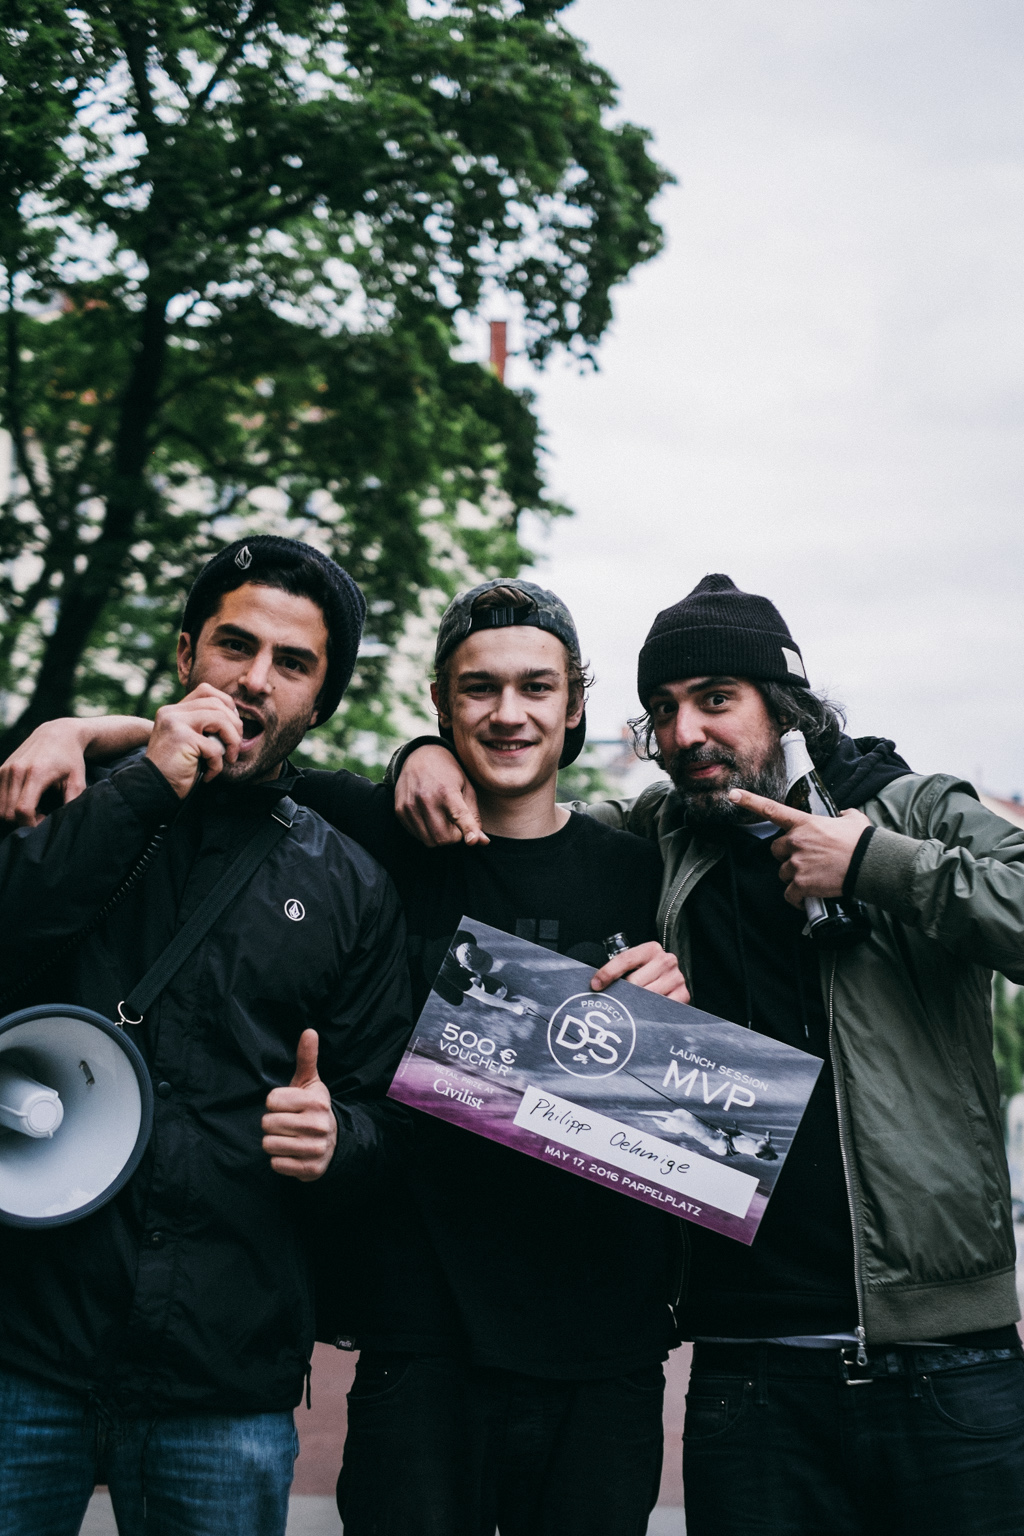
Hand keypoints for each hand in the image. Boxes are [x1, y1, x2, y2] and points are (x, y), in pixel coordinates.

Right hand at [0, 719, 90, 826]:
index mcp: (36, 773)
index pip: (22, 810)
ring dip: (14, 815)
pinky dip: (7, 806)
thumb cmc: (71, 760)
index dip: (31, 824)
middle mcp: (16, 770)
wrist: (57, 735)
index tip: (44, 821)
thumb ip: (71, 803)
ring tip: (34, 808)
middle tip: (41, 815)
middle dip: (23, 822)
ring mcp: (4, 769)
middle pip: (8, 813)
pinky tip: (24, 800)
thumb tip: (62, 824)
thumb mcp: (78, 782)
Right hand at [145, 684, 242, 797]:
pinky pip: (214, 747)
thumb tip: (235, 717)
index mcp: (173, 710)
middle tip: (235, 747)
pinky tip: (208, 774)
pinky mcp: (181, 738)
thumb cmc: (177, 768)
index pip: (207, 691)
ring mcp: (175, 723)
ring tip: (229, 758)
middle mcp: (172, 712)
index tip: (232, 726)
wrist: (153, 789)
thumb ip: (203, 725)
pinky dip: (218, 764)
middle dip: (235, 725)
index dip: (226, 705)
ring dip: (232, 741)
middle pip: (217, 704)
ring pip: (220, 719)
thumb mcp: (189, 739)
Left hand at [262, 1029, 337, 1180]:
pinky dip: (279, 1160)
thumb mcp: (310, 1083)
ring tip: (287, 1137)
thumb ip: (306, 1058)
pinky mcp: (311, 1169)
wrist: (333, 1142)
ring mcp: (316, 1148)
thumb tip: (309, 1030)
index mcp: (316, 1101)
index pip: (271, 1100)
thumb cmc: (312, 1107)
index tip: (286, 1105)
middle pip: (268, 1123)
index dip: (274, 1103)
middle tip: (285, 1123)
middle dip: (271, 1124)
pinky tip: (291, 1153)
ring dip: (274, 1142)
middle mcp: (318, 1125)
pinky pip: (276, 1164)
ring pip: (269, 1144)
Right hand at [394, 744, 488, 846]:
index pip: (459, 815)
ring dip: (439, 836)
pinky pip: (416, 835)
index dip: (468, 830)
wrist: (419, 757)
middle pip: (443, 838)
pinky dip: (426, 832)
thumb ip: (473, 817)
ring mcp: (410, 805)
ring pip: (429, 841)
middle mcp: (426, 799)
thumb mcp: (466, 789)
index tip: (472, 841)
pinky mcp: (400, 811)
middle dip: (453, 837)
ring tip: (442, 819)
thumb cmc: (448, 774)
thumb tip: (483, 842)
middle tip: (455, 824)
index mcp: (447, 791)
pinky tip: (429, 817)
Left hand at [590, 941, 690, 1003]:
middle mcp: (666, 960)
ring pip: (646, 996)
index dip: (608, 973)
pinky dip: (649, 1011)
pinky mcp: (683, 995)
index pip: (625, 959)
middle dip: (622, 993)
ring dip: (635, 1004)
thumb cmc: (646, 974)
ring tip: (629, 1007)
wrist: (671, 981)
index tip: (595, 985)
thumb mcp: (635, 966)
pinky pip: (660, 1007)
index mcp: (651, 949)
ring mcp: (676, 978)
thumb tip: (596, 984)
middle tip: (613, 1001)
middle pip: (634, 981)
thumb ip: (620, 970)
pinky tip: (643, 1012)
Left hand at [728, 788, 870, 905]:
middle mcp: (796, 842)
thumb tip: (843, 817)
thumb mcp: (854, 820)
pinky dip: (796, 898)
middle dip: (787, 855)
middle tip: (805, 860)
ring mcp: (797, 863)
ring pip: (782, 872)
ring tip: (813, 877)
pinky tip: (807, 897)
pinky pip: (789, 895)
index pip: (772, 809)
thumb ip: (843, 816)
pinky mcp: (801, 884)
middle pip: (776, 849)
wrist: (870, 865)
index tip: (732, 795)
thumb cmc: (863, 842)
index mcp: (805, 823)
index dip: (749, 801)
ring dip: (793, 876)